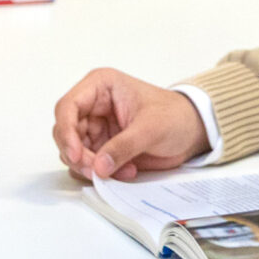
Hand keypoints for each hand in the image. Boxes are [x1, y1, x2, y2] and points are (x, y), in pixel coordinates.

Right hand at [52, 67, 208, 180]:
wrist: (192, 131)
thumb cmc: (176, 116)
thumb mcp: (152, 128)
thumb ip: (124, 146)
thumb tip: (98, 166)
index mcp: (101, 86)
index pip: (67, 107)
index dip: (66, 132)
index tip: (76, 155)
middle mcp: (93, 105)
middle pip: (66, 133)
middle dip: (78, 156)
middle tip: (98, 171)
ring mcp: (95, 127)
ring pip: (73, 152)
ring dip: (91, 167)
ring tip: (123, 170)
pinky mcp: (101, 146)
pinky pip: (87, 164)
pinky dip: (100, 172)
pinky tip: (126, 171)